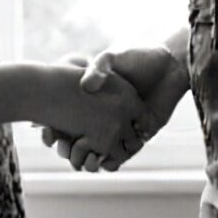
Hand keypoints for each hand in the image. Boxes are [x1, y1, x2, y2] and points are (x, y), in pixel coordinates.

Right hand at [41, 44, 189, 170]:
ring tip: (78, 157)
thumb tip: (86, 86)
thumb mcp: (110, 59)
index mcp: (98, 101)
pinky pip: (123, 154)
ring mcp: (124, 126)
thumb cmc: (137, 56)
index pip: (73, 120)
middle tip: (60, 148)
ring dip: (89, 158)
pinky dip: (112, 161)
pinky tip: (100, 158)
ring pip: (102, 151)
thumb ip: (98, 69)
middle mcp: (109, 116)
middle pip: (83, 140)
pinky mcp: (142, 134)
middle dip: (70, 148)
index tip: (49, 135)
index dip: (58, 130)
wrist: (168, 62)